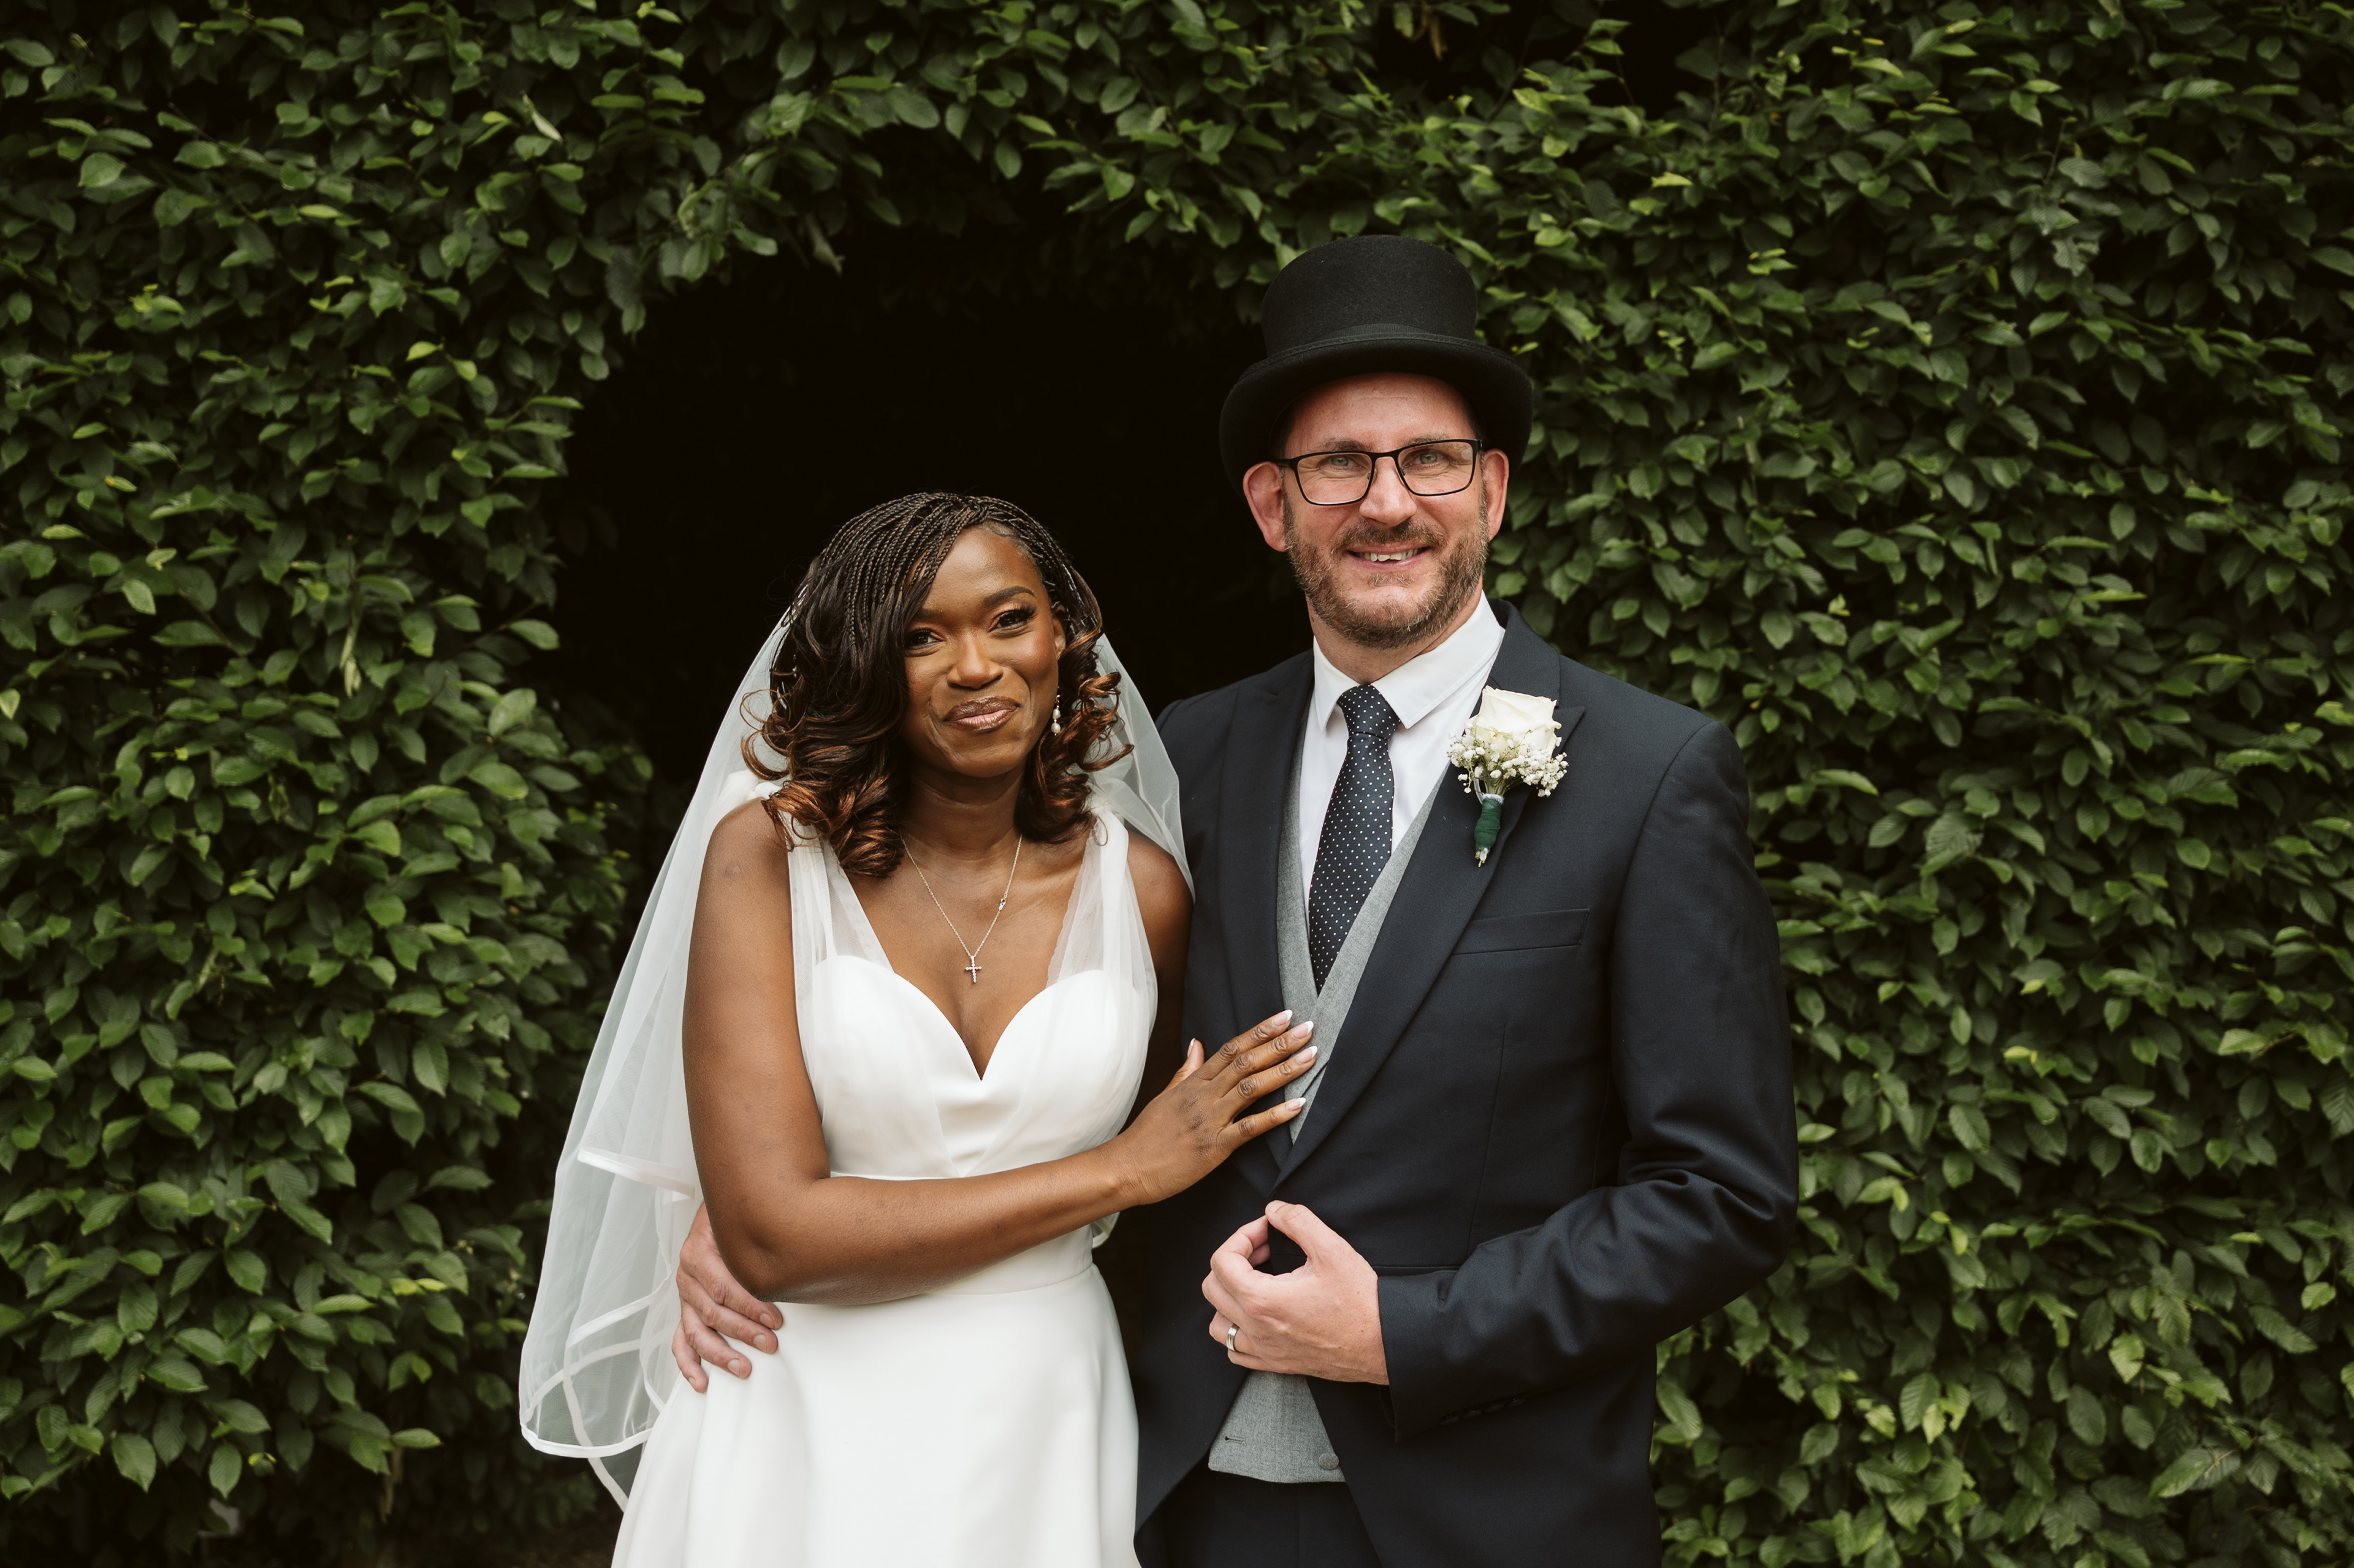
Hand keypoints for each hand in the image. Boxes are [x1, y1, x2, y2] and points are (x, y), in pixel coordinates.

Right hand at [670, 1202, 784, 1389]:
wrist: (717, 1214)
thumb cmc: (734, 1220)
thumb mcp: (744, 1220)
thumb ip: (759, 1239)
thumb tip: (791, 1258)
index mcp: (698, 1252)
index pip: (723, 1286)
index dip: (750, 1305)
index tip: (775, 1319)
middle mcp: (687, 1276)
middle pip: (712, 1311)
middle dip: (743, 1331)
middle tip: (769, 1343)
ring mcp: (685, 1296)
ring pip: (696, 1331)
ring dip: (720, 1353)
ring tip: (743, 1367)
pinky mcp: (687, 1310)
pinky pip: (681, 1340)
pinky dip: (689, 1363)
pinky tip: (701, 1380)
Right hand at [1106, 1012, 1315, 1205]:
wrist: (1127, 1168)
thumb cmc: (1147, 1135)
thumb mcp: (1167, 1095)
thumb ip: (1187, 1070)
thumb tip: (1197, 1043)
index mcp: (1193, 1082)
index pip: (1231, 1048)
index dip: (1260, 1031)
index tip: (1285, 1017)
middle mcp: (1203, 1096)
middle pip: (1246, 1061)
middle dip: (1279, 1043)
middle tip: (1308, 1029)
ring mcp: (1209, 1120)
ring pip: (1251, 1087)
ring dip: (1283, 1070)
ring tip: (1310, 1056)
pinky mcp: (1214, 1147)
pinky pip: (1249, 1128)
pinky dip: (1275, 1116)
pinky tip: (1298, 1105)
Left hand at [1202, 1201, 1387, 1384]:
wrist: (1385, 1343)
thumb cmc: (1361, 1301)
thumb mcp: (1332, 1249)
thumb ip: (1297, 1221)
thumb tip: (1274, 1210)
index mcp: (1263, 1300)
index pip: (1221, 1261)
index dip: (1242, 1236)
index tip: (1267, 1230)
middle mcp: (1257, 1329)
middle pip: (1213, 1289)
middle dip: (1233, 1261)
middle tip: (1265, 1250)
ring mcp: (1265, 1351)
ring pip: (1218, 1325)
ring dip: (1229, 1297)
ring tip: (1257, 1282)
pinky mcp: (1277, 1364)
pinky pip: (1236, 1351)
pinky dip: (1238, 1329)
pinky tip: (1261, 1314)